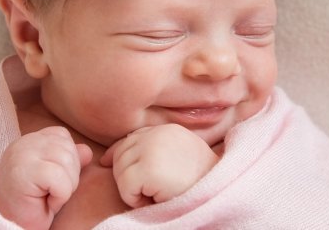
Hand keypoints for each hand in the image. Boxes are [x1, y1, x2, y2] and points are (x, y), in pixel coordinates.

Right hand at [0, 126, 92, 229]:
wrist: (11, 224)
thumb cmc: (34, 201)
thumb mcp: (57, 177)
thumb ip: (70, 160)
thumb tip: (87, 151)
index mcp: (31, 140)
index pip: (62, 136)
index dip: (66, 160)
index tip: (50, 179)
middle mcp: (24, 143)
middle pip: (68, 149)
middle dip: (70, 175)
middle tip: (51, 191)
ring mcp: (22, 154)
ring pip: (67, 161)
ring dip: (66, 187)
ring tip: (48, 196)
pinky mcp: (24, 172)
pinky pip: (60, 179)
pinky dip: (60, 196)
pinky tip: (46, 201)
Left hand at [99, 123, 219, 207]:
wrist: (220, 193)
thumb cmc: (201, 182)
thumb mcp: (178, 157)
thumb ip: (153, 149)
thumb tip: (111, 157)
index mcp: (167, 129)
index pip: (131, 138)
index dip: (117, 152)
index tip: (108, 163)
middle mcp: (158, 134)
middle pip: (121, 153)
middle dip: (125, 173)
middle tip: (146, 190)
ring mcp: (153, 149)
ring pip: (120, 170)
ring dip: (131, 188)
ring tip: (153, 194)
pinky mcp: (148, 169)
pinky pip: (125, 186)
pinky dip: (134, 199)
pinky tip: (153, 199)